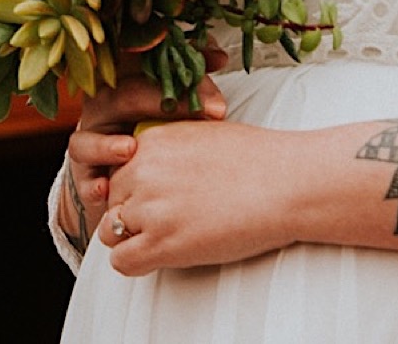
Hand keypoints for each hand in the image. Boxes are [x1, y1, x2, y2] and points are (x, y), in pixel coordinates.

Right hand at [58, 46, 227, 248]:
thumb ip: (193, 75)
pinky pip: (82, 177)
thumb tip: (219, 56)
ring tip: (129, 149)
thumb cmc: (156, 123)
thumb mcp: (175, 96)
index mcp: (121, 81)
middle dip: (158, 102)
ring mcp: (90, 140)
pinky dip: (91, 184)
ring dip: (105, 145)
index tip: (217, 90)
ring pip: (86, 139)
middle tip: (202, 114)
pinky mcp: (85, 174)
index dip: (174, 69)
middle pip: (120, 97)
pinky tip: (106, 190)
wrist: (126, 162)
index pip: (142, 65)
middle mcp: (101, 107)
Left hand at [99, 118, 306, 274]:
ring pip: (110, 231)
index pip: (117, 170)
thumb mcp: (201, 134)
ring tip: (167, 239)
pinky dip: (135, 263)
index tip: (163, 198)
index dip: (137, 188)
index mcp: (149, 142)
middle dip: (134, 213)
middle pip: (112, 200)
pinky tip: (161, 258)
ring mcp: (149, 207)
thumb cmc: (258, 160)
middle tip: (171, 221)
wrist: (286, 183)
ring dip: (132, 239)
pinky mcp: (163, 242)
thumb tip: (160, 167)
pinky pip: (121, 261)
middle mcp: (141, 171)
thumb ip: (169, 150)